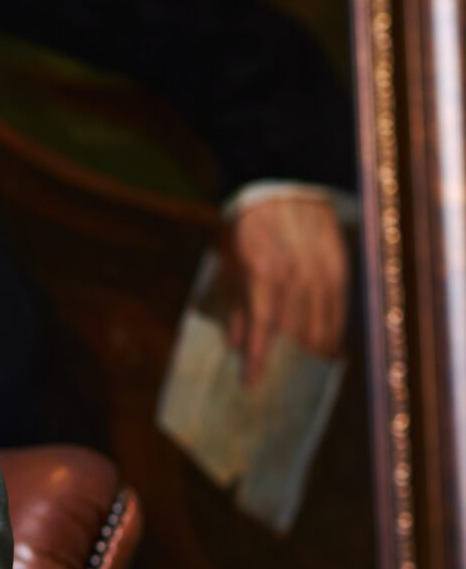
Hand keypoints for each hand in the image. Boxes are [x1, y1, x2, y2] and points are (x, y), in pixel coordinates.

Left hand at [225, 193, 348, 385]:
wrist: (283, 181)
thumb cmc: (248, 223)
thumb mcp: (229, 260)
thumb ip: (233, 303)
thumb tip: (235, 344)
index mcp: (263, 274)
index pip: (261, 330)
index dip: (256, 361)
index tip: (250, 384)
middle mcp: (297, 277)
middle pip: (294, 335)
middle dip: (285, 364)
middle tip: (276, 386)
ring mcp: (322, 273)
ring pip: (321, 328)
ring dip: (310, 355)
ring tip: (300, 376)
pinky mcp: (340, 269)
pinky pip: (338, 312)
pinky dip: (331, 333)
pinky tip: (323, 350)